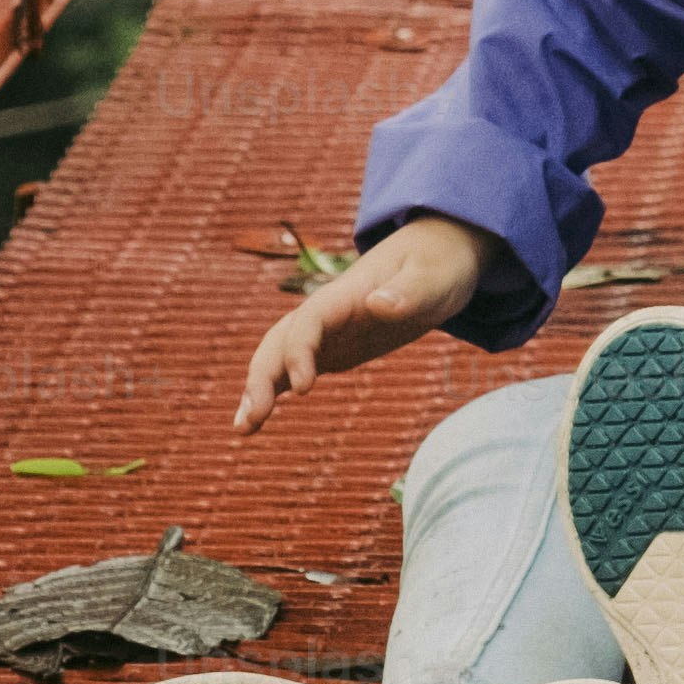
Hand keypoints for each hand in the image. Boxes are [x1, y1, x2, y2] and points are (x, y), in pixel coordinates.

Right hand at [236, 215, 491, 433]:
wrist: (440, 253)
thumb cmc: (441, 263)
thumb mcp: (436, 276)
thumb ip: (410, 292)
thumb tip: (378, 304)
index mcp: (348, 293)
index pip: (310, 321)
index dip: (299, 352)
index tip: (303, 388)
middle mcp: (328, 312)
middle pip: (281, 340)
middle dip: (261, 377)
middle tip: (251, 420)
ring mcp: (328, 330)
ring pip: (279, 355)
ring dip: (258, 387)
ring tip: (242, 430)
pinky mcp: (335, 346)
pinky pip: (295, 367)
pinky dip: (273, 390)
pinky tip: (255, 422)